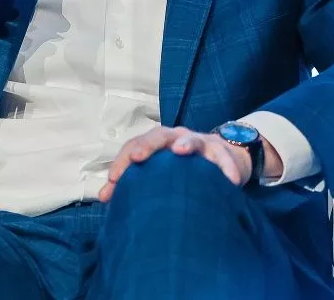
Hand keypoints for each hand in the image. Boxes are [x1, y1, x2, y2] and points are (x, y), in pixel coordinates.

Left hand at [98, 126, 252, 202]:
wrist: (222, 157)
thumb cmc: (182, 168)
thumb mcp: (159, 173)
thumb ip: (132, 183)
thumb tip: (103, 197)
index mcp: (156, 143)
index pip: (135, 145)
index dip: (122, 160)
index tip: (113, 180)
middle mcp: (175, 138)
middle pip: (159, 136)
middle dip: (147, 145)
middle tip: (138, 157)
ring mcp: (200, 142)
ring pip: (193, 139)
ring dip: (187, 144)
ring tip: (181, 151)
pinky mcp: (223, 153)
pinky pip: (225, 159)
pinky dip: (227, 168)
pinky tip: (229, 181)